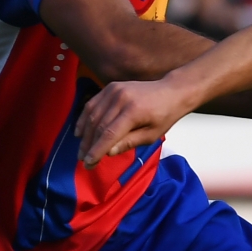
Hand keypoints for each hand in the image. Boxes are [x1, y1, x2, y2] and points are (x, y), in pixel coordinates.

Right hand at [77, 78, 194, 164]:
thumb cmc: (164, 116)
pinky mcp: (110, 87)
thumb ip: (129, 143)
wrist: (171, 91)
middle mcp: (120, 98)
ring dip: (85, 135)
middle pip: (98, 125)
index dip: (97, 150)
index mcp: (133, 111)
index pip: (109, 134)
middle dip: (89, 145)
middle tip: (84, 160)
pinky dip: (84, 118)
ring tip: (82, 150)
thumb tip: (108, 152)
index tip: (89, 163)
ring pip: (92, 115)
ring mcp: (114, 90)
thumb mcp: (152, 135)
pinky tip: (80, 132)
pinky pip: (92, 104)